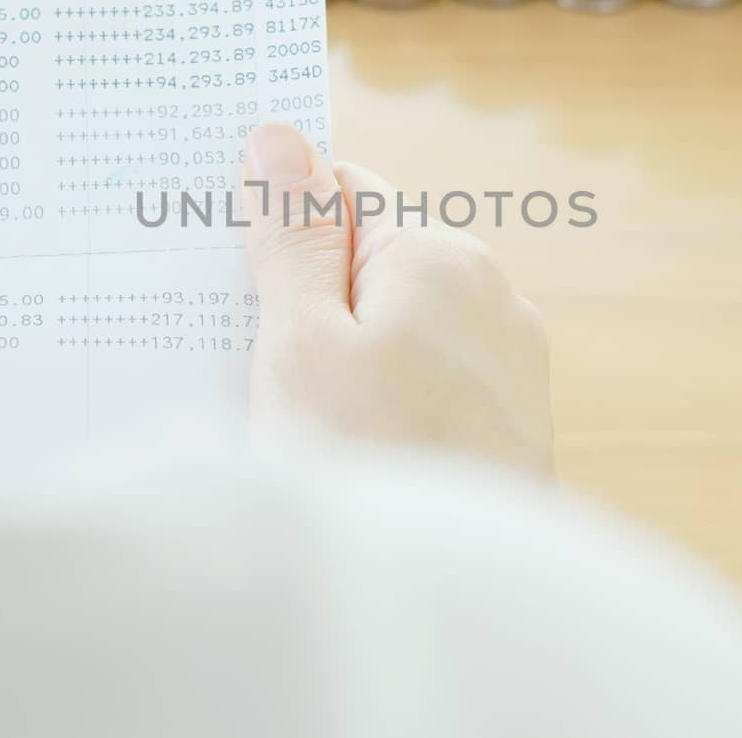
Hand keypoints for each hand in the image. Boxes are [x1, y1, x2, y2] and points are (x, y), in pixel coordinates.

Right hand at [240, 123, 551, 474]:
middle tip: (247, 358)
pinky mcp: (507, 429)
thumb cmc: (372, 469)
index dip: (279, 227)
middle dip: (307, 297)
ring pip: (399, 328)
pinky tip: (346, 448)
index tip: (232, 278)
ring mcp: (509, 369)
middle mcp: (492, 299)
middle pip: (372, 260)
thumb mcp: (302, 343)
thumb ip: (292, 237)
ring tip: (289, 417)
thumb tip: (281, 135)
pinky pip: (427, 384)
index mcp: (442, 257)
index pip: (343, 191)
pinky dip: (382, 402)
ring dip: (342, 356)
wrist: (458, 605)